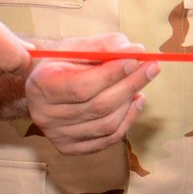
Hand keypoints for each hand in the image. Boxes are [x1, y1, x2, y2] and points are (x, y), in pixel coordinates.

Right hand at [25, 34, 158, 155]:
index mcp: (40, 85)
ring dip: (129, 104)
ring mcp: (57, 135)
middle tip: (151, 68)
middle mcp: (44, 115)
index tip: (136, 60)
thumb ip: (107, 46)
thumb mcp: (80, 46)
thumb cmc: (65, 62)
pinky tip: (134, 102)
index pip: (82, 86)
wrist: (45, 86)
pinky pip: (107, 140)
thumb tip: (138, 51)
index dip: (112, 74)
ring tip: (140, 85)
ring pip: (106, 126)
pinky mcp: (70, 148)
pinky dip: (127, 121)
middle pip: (98, 107)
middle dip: (130, 86)